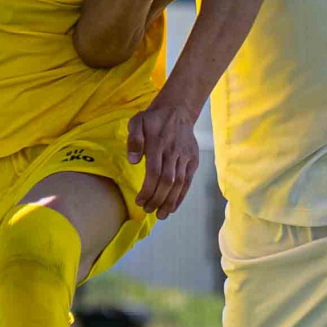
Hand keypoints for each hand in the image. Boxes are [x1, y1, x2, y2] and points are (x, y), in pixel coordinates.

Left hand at [126, 96, 199, 217]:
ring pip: (180, 183)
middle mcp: (174, 152)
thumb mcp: (137, 122)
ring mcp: (185, 157)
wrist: (178, 110)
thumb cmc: (153, 119)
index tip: (139, 201)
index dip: (148, 190)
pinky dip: (181, 196)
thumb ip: (134, 139)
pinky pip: (188, 181)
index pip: (154, 172)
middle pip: (168, 181)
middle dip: (157, 199)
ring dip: (170, 202)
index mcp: (159, 143)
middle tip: (147, 210)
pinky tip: (173, 207)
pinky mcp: (193, 160)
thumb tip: (133, 160)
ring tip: (160, 215)